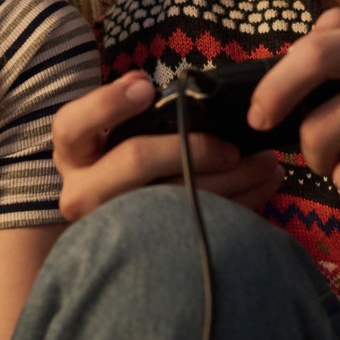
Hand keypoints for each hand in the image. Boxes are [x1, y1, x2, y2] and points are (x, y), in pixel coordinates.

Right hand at [52, 72, 284, 221]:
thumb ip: (130, 108)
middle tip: (233, 146)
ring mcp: (110, 225)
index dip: (109, 104)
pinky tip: (262, 185)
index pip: (73, 124)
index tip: (147, 88)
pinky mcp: (143, 251)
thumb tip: (155, 88)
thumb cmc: (120, 161)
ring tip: (266, 162)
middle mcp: (82, 191)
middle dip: (193, 147)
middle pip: (136, 159)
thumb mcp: (111, 133)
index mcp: (72, 152)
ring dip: (232, 177)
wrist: (119, 224)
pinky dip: (239, 204)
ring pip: (174, 200)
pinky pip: (197, 226)